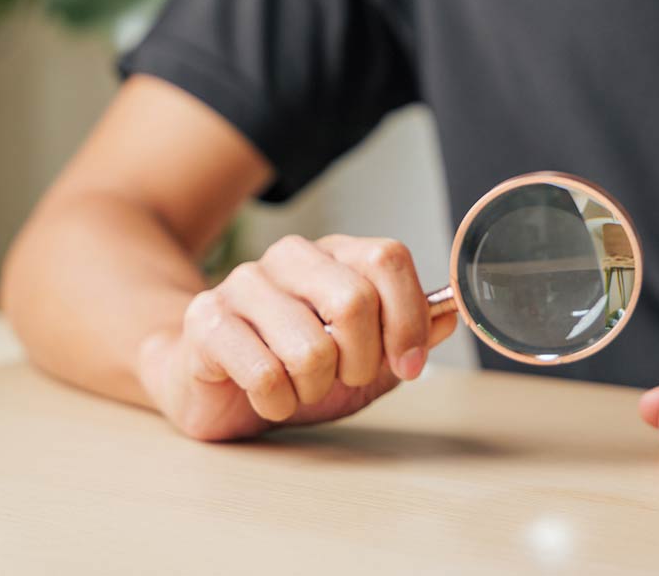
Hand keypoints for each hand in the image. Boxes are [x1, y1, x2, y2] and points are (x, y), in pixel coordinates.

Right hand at [136, 235, 457, 440]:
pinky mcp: (208, 320)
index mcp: (335, 256)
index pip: (388, 258)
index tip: (407, 363)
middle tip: (345, 378)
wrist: (215, 386)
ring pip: (311, 347)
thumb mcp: (364, 359)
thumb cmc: (294, 369)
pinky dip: (278, 401)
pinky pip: (264, 373)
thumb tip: (450, 314)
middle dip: (361, 360)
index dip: (407, 316)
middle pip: (354, 300)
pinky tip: (268, 397)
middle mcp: (291, 258)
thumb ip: (408, 336)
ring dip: (316, 388)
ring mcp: (245, 283)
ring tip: (301, 387)